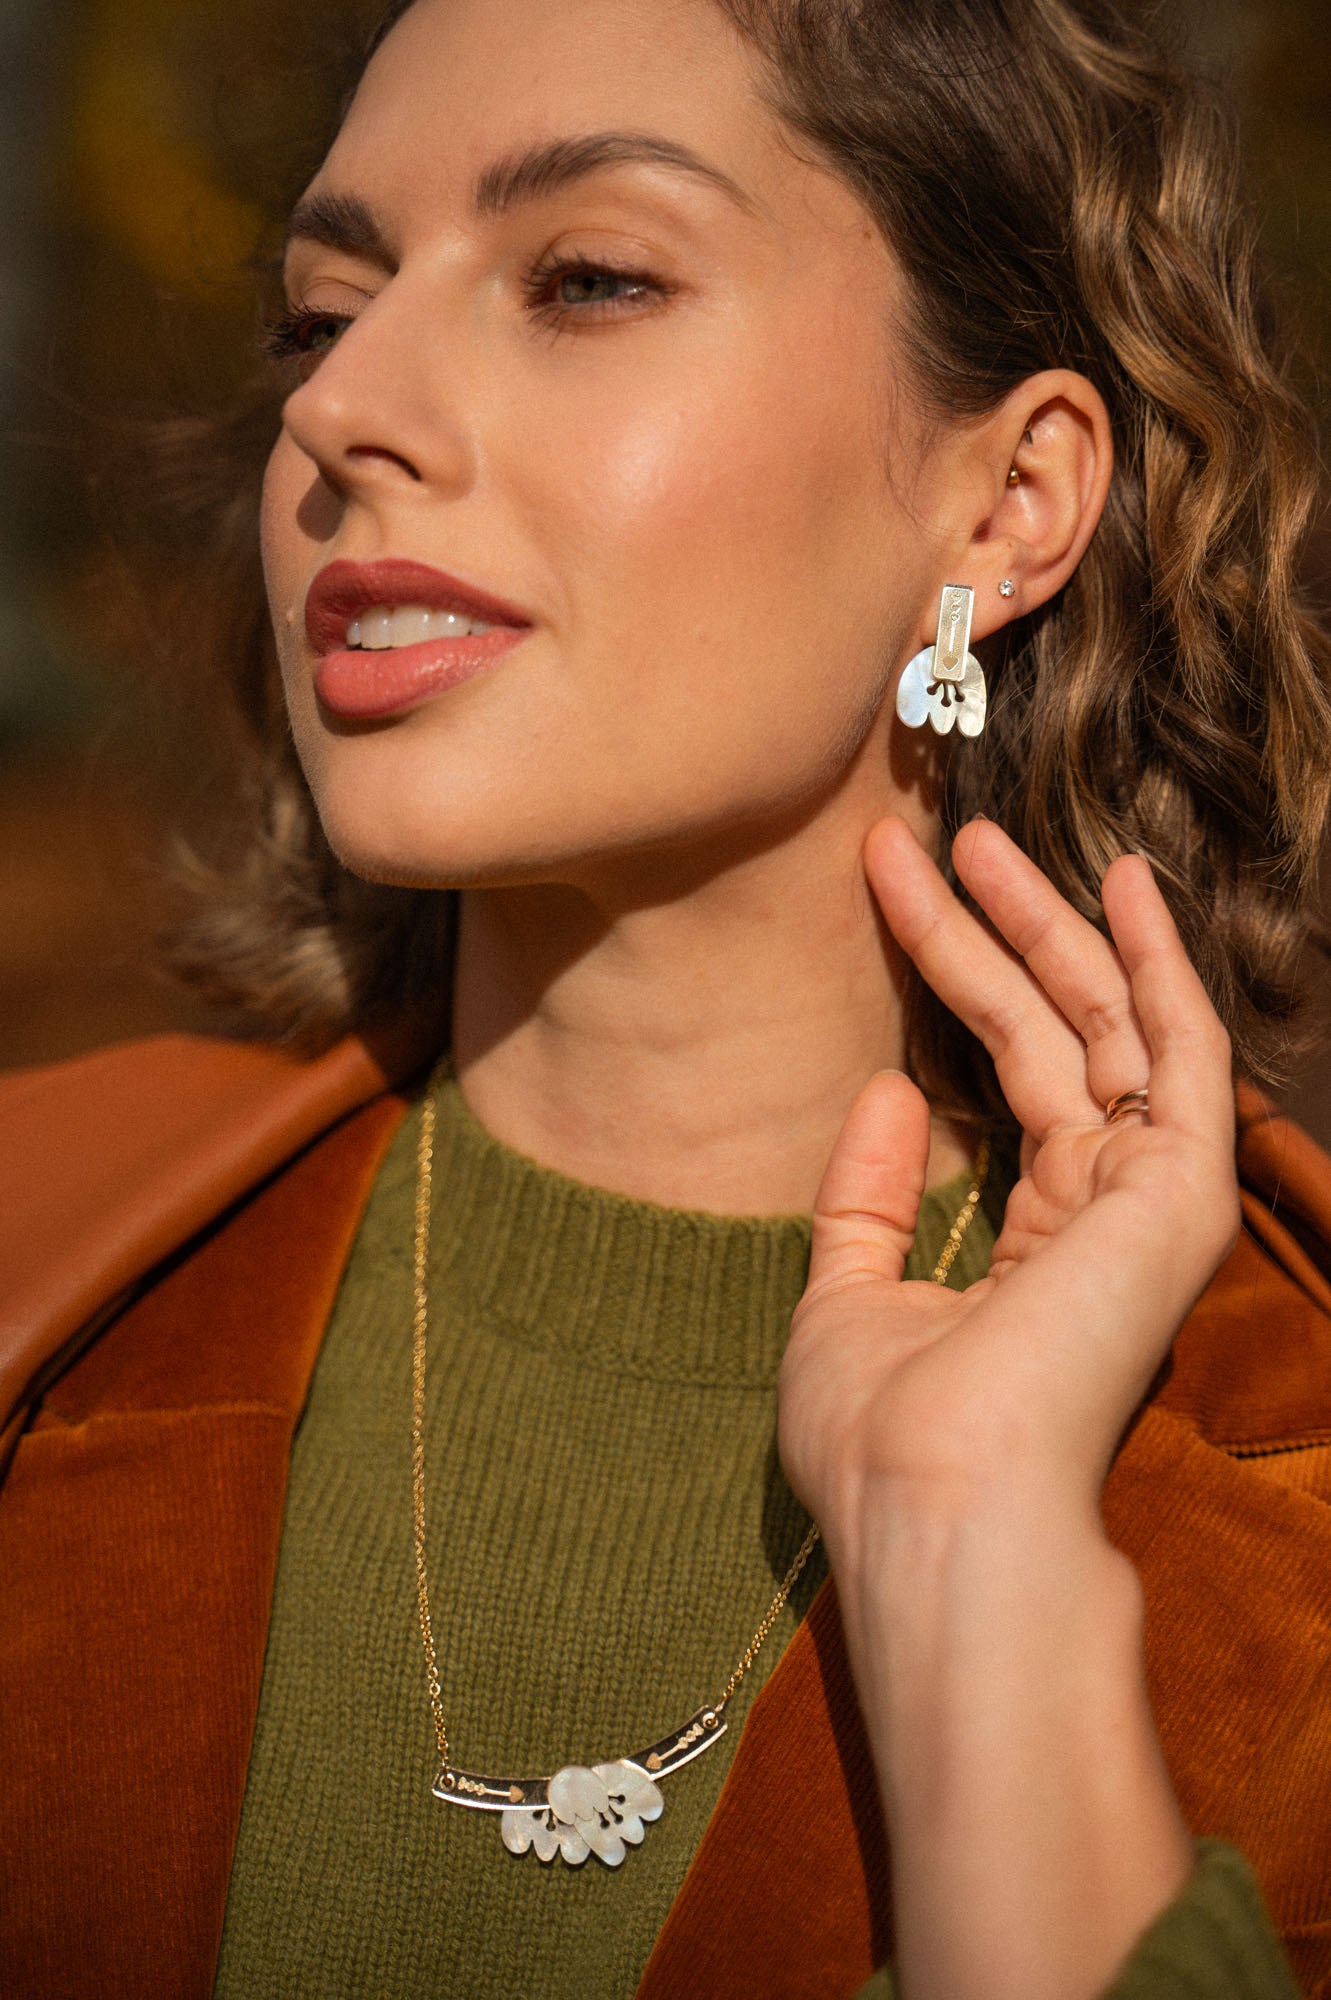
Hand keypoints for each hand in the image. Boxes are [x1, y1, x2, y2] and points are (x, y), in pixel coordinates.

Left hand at [780, 811, 1239, 1561]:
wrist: (933, 1507)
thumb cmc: (884, 1437)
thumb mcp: (847, 1297)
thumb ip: (870, 1196)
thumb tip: (887, 1088)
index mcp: (1040, 1241)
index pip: (1011, 1072)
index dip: (949, 972)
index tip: (888, 890)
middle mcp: (1104, 1210)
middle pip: (1057, 1030)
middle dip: (995, 928)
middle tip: (937, 836)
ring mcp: (1146, 1199)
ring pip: (1106, 1024)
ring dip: (1050, 923)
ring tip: (985, 835)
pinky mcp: (1177, 1192)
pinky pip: (1177, 1052)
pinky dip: (1156, 965)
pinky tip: (1123, 885)